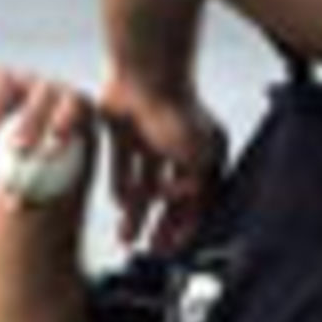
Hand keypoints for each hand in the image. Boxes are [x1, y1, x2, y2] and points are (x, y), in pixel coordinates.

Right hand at [0, 65, 97, 199]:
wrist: (32, 159)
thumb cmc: (50, 180)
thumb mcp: (54, 189)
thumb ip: (41, 192)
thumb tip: (14, 206)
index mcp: (78, 106)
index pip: (76, 106)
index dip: (65, 123)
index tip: (49, 152)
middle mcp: (51, 87)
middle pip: (43, 93)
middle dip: (30, 119)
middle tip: (18, 149)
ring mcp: (22, 81)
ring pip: (7, 80)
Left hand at [99, 76, 227, 250]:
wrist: (146, 72)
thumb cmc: (177, 113)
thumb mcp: (199, 158)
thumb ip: (195, 189)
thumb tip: (185, 209)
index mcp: (204, 154)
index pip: (196, 202)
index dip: (183, 229)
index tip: (170, 249)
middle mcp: (179, 148)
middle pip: (169, 198)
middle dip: (158, 225)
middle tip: (146, 248)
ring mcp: (151, 140)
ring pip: (145, 185)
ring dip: (136, 212)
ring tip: (125, 236)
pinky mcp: (126, 131)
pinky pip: (123, 165)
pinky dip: (121, 185)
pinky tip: (118, 202)